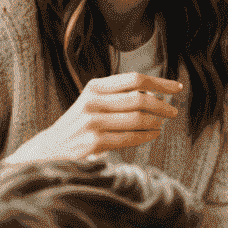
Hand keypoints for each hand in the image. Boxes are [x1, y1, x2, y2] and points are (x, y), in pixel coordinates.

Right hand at [10, 73, 183, 160]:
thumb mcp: (93, 101)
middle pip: (139, 99)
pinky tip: (154, 134)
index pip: (134, 79)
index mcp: (94, 86)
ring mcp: (92, 122)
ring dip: (156, 122)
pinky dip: (146, 136)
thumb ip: (118, 95)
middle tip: (173, 112)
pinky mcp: (93, 142)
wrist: (50, 147)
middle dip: (162, 106)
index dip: (160, 83)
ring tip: (162, 124)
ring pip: (137, 119)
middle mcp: (92, 101)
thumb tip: (154, 93)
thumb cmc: (80, 124)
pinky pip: (129, 138)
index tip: (177, 88)